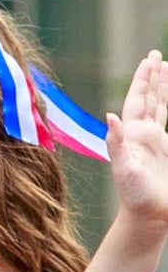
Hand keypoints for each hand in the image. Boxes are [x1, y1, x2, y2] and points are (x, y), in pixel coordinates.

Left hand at [108, 50, 167, 227]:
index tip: (150, 59)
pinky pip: (165, 120)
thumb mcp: (125, 170)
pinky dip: (166, 106)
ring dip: (159, 87)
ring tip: (164, 67)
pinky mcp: (162, 150)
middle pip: (146, 98)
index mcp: (133, 136)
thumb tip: (110, 116)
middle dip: (151, 76)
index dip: (144, 80)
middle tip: (155, 54)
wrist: (147, 217)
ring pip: (157, 106)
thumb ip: (116, 143)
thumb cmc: (136, 197)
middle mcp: (140, 135)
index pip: (138, 100)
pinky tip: (166, 101)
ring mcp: (151, 141)